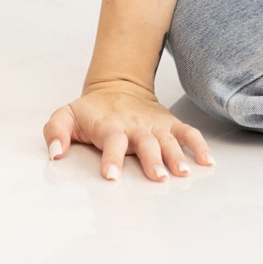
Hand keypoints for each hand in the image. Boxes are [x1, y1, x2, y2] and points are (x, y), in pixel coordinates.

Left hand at [44, 79, 213, 181]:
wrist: (117, 85)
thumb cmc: (92, 110)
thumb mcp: (66, 116)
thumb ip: (55, 132)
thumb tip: (54, 152)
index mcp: (110, 126)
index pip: (111, 142)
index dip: (111, 159)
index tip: (111, 176)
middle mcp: (135, 127)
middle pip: (145, 144)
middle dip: (152, 161)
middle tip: (158, 178)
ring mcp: (154, 126)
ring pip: (168, 140)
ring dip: (177, 156)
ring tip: (183, 172)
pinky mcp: (169, 125)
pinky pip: (187, 133)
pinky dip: (199, 145)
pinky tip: (207, 161)